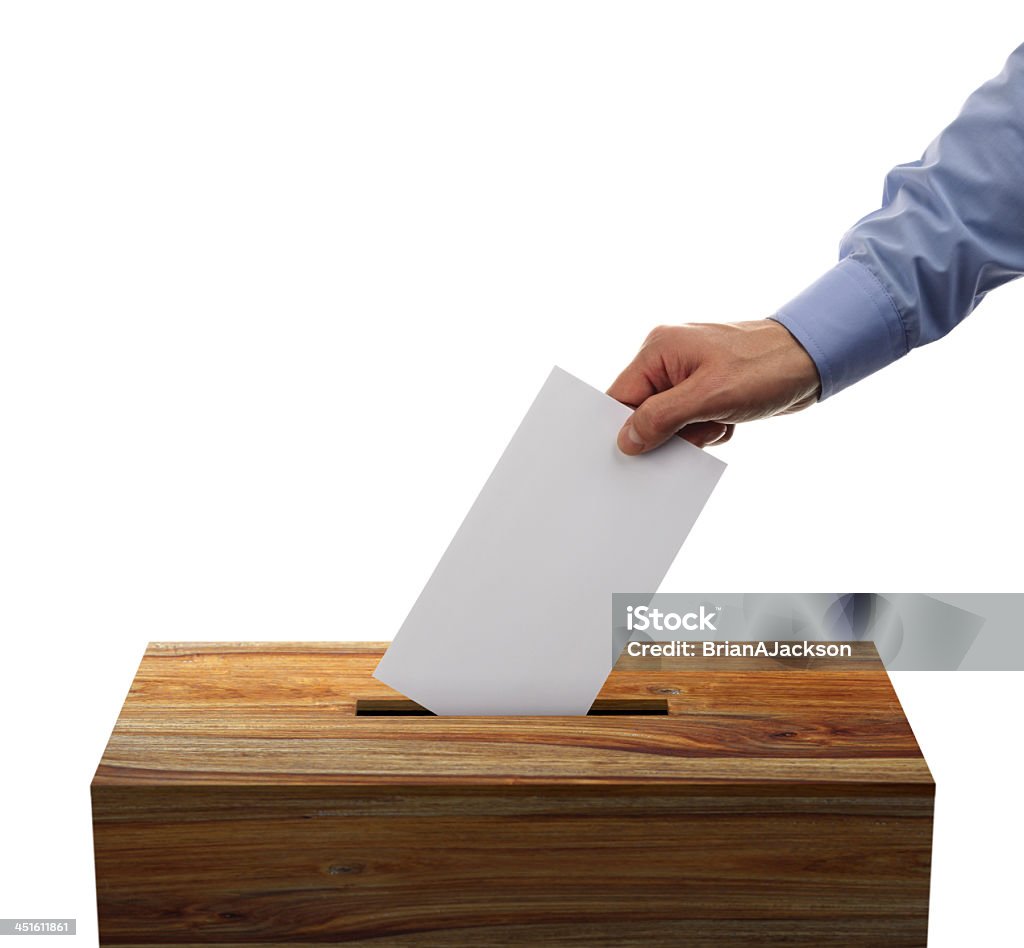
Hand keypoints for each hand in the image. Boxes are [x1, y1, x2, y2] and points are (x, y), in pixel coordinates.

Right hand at [608, 319, 820, 453]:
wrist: (814, 359)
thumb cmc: (766, 367)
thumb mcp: (708, 397)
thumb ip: (661, 418)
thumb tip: (626, 441)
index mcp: (658, 350)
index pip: (621, 397)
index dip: (624, 427)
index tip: (634, 453)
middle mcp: (668, 358)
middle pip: (644, 412)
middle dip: (668, 432)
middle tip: (697, 430)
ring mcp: (687, 373)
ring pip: (669, 422)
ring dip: (694, 433)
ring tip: (721, 420)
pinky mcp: (706, 388)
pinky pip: (691, 422)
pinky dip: (709, 429)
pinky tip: (730, 419)